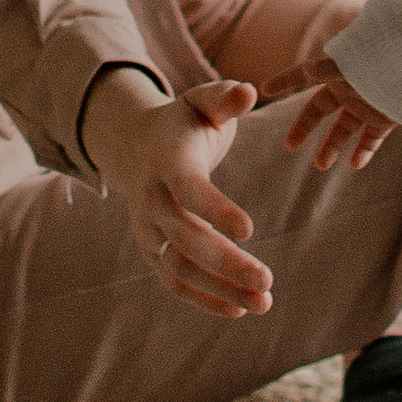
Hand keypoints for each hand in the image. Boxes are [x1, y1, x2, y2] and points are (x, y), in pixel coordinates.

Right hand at [86, 70, 271, 320]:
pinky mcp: (150, 249)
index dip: (215, 209)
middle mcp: (151, 197)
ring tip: (263, 303)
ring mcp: (147, 228)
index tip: (250, 230)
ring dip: (219, 288)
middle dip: (225, 261)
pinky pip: (173, 281)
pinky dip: (202, 298)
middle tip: (268, 279)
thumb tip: (248, 92)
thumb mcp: (201, 102)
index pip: (188, 188)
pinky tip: (238, 309)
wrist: (134, 145)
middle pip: (184, 237)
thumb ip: (224, 98)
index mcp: (166, 159)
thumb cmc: (183, 123)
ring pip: (178, 267)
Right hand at [275, 57, 396, 175]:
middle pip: (320, 108)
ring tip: (321, 166)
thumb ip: (334, 65)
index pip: (306, 73)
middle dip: (304, 126)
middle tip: (290, 145)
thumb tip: (309, 67)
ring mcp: (368, 103)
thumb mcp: (360, 57)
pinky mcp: (387, 117)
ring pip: (344, 128)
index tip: (265, 89)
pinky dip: (364, 151)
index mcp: (339, 67)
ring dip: (332, 146)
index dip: (285, 80)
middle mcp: (350, 86)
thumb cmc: (395, 52)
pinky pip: (371, 138)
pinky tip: (355, 165)